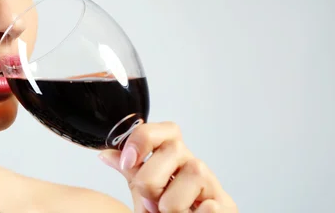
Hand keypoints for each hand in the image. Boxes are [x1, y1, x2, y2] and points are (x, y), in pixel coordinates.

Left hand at [98, 122, 236, 212]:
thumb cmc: (163, 211)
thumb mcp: (142, 191)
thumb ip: (130, 171)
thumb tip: (107, 153)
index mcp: (173, 155)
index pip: (165, 130)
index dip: (142, 140)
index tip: (127, 161)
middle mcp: (194, 163)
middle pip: (171, 152)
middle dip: (151, 183)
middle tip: (152, 202)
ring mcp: (212, 184)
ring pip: (186, 181)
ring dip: (169, 208)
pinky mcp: (226, 205)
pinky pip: (206, 208)